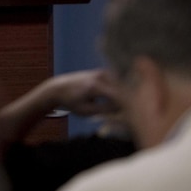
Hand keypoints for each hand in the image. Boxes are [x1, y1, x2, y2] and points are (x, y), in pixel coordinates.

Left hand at [0, 68, 123, 143]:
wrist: (60, 87)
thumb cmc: (71, 102)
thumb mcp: (86, 111)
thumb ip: (105, 111)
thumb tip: (125, 110)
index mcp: (95, 86)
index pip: (120, 98)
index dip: (128, 109)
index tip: (131, 118)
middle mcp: (101, 76)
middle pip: (124, 90)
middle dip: (130, 102)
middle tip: (131, 115)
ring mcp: (104, 72)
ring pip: (124, 86)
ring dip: (127, 96)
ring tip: (125, 108)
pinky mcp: (105, 72)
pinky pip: (119, 83)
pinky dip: (122, 92)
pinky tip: (121, 100)